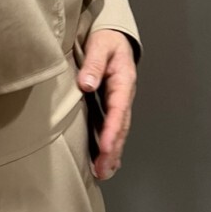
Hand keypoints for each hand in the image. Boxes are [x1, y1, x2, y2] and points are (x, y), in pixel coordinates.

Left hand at [77, 29, 136, 179]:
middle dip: (113, 150)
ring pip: (118, 132)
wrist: (114, 38)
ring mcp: (119, 103)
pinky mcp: (111, 107)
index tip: (105, 146)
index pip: (119, 109)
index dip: (112, 129)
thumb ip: (94, 64)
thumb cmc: (107, 40)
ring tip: (102, 173)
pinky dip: (110, 147)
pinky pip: (112, 129)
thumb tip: (86, 84)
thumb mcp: (100, 45)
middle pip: (121, 126)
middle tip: (103, 170)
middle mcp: (124, 96)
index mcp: (123, 81)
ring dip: (112, 153)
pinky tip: (105, 163)